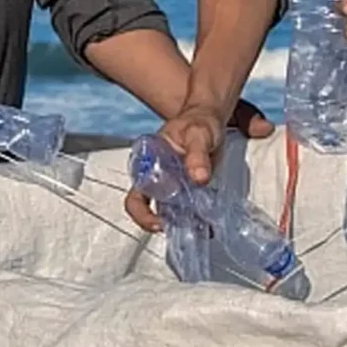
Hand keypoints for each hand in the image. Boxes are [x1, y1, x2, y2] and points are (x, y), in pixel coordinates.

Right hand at [124, 98, 272, 231]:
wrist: (211, 119)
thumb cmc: (199, 122)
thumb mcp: (198, 134)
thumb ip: (197, 154)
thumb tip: (199, 177)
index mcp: (147, 164)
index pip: (136, 197)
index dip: (142, 214)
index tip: (158, 223)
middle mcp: (155, 178)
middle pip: (152, 210)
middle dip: (168, 223)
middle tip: (187, 226)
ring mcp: (172, 186)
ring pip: (170, 213)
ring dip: (184, 223)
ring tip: (202, 227)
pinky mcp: (188, 191)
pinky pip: (188, 210)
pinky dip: (197, 218)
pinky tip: (210, 221)